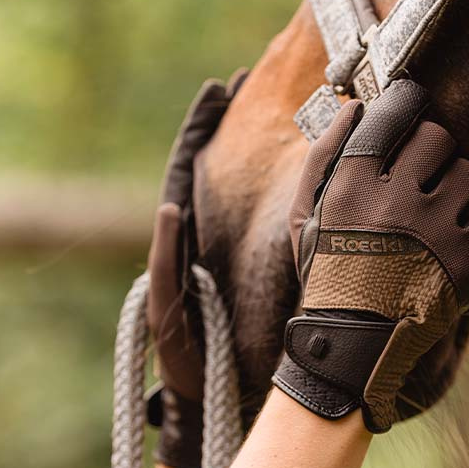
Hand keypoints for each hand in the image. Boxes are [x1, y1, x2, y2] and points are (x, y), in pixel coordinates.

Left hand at [147, 71, 246, 467]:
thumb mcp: (167, 305)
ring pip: (242, 181)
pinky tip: (302, 154)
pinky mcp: (256, 256)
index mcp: (182, 233)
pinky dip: (283, 178)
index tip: (218, 88)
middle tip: (249, 80)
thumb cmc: (186, 353)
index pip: (187, 166)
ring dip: (252, 140)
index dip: (202, 126)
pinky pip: (268, 210)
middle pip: (215, 162)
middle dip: (229, 121)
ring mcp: (232, 240)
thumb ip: (165, 259)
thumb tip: (170, 208)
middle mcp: (207, 228)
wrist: (214, 387)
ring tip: (268, 101)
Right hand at [272, 79, 468, 431]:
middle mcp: (398, 199)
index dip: (405, 103)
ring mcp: (436, 227)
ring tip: (435, 210)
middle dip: (431, 148)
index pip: (393, 115)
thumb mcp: (306, 214)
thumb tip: (355, 108)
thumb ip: (324, 155)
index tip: (409, 105)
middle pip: (438, 136)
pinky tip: (449, 237)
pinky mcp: (466, 256)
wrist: (354, 339)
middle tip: (422, 170)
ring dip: (455, 184)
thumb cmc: (328, 270)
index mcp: (354, 183)